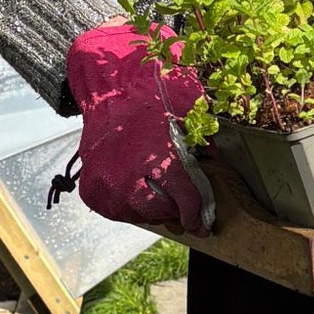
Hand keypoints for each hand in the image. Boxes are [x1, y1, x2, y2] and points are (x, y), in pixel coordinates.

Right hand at [48, 21, 213, 234]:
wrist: (110, 88)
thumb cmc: (152, 96)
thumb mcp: (188, 110)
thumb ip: (206, 142)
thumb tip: (223, 168)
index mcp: (156, 153)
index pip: (184, 198)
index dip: (198, 214)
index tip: (204, 225)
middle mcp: (127, 174)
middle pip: (161, 212)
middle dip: (176, 211)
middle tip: (183, 208)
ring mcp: (105, 184)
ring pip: (137, 214)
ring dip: (152, 209)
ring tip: (158, 192)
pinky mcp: (90, 189)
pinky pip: (116, 211)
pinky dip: (129, 206)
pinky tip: (136, 189)